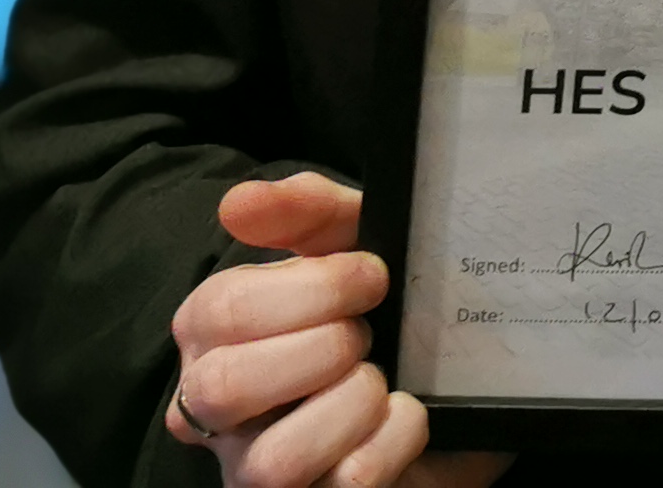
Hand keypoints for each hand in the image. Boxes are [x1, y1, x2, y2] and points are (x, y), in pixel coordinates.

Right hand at [164, 173, 508, 487]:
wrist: (449, 387)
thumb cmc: (379, 312)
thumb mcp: (354, 243)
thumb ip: (307, 211)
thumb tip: (238, 202)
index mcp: (213, 339)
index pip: (218, 310)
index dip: (310, 287)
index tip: (373, 275)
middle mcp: (217, 417)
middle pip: (224, 386)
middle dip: (322, 345)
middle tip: (369, 331)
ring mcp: (257, 475)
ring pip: (275, 460)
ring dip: (351, 403)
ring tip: (381, 381)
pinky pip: (347, 484)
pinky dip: (394, 439)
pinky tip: (407, 416)